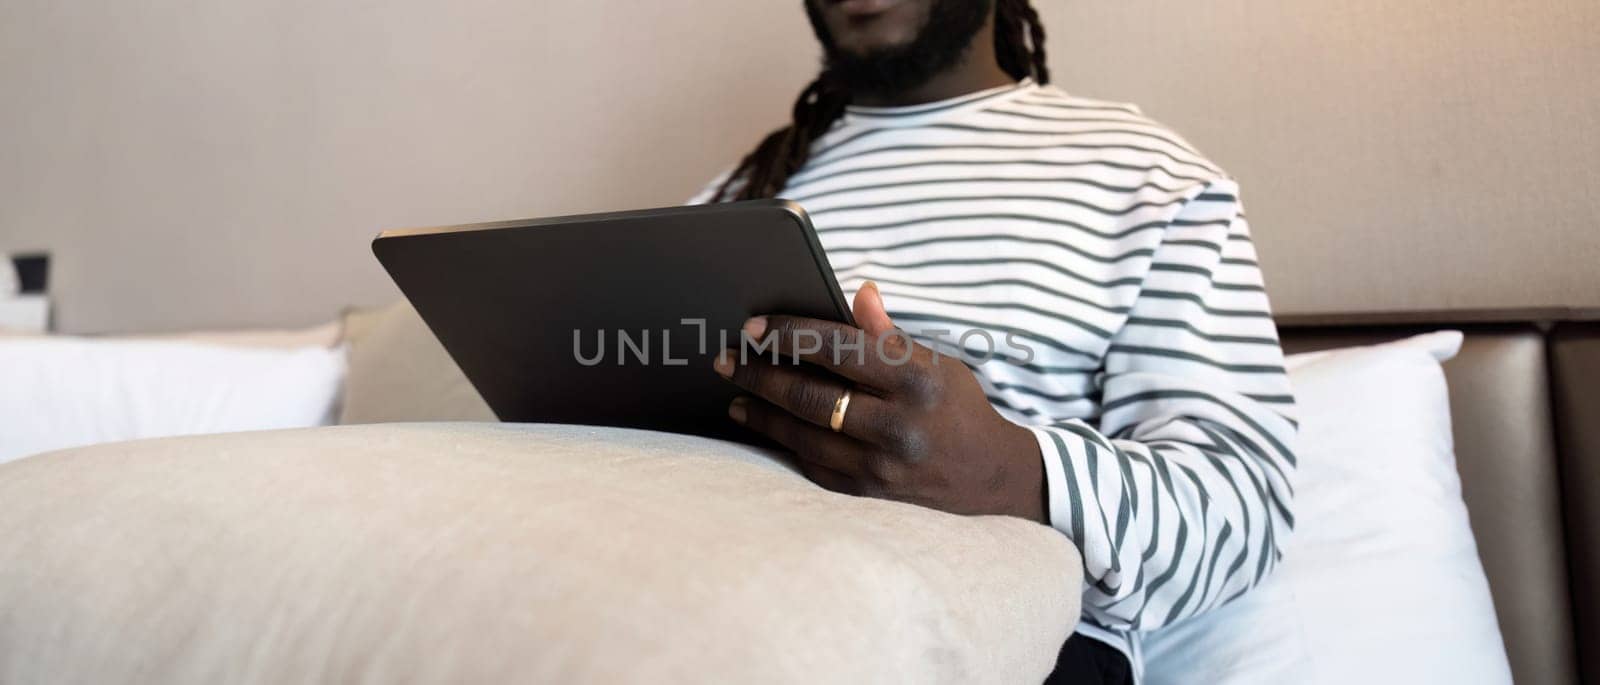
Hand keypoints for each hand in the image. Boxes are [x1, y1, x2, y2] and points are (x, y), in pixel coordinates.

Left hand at [713, 282, 1046, 522]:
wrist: (989, 474)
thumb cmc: (955, 405)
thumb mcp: (935, 361)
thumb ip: (889, 333)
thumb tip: (860, 294)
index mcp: (916, 380)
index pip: (840, 348)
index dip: (790, 334)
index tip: (752, 327)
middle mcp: (899, 424)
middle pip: (812, 396)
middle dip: (760, 374)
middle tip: (726, 361)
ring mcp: (884, 465)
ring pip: (805, 435)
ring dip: (763, 414)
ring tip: (737, 396)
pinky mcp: (872, 493)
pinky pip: (815, 467)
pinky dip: (785, 446)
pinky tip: (765, 428)